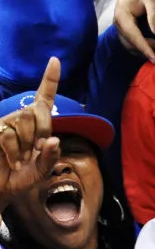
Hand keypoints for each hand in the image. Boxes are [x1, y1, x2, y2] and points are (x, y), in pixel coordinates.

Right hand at [0, 58, 61, 203]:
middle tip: (34, 151)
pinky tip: (12, 160)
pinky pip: (7, 134)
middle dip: (40, 132)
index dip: (50, 79)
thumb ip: (50, 156)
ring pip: (22, 121)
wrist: (4, 188)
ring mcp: (5, 124)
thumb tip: (53, 139)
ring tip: (20, 158)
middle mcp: (21, 119)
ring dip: (25, 144)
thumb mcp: (43, 169)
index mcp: (37, 124)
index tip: (55, 60)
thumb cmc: (24, 177)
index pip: (44, 98)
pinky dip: (13, 150)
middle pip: (35, 110)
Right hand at [114, 0, 154, 62]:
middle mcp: (118, 23)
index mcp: (122, 17)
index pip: (134, 38)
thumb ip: (154, 14)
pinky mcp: (126, 26)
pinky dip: (144, 44)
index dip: (145, 49)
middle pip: (133, 44)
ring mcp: (121, 25)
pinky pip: (133, 41)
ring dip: (147, 47)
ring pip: (132, 45)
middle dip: (150, 47)